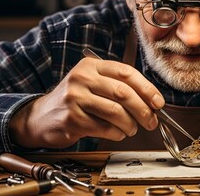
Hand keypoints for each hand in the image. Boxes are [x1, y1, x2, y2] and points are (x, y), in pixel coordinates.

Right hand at [9, 57, 164, 148]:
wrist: (41, 117)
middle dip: (143, 109)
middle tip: (151, 121)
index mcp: (91, 66)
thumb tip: (152, 101)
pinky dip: (117, 133)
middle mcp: (82, 78)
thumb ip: (119, 86)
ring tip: (133, 129)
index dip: (147, 88)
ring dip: (131, 124)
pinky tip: (118, 133)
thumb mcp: (93, 84)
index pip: (126, 72)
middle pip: (123, 92)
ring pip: (116, 111)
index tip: (158, 102)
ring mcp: (75, 98)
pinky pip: (105, 128)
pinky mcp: (72, 119)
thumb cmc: (74, 100)